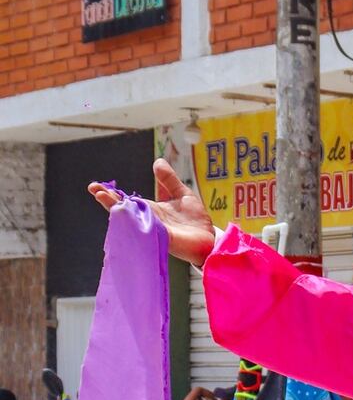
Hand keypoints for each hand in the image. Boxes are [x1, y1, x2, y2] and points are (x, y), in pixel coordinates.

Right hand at [88, 158, 215, 266]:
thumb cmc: (195, 219)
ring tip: (105, 199)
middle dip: (109, 200)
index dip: (111, 193)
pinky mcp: (166, 238)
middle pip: (124, 210)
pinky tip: (128, 214)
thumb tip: (157, 161)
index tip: (95, 186)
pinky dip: (138, 223)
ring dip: (119, 210)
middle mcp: (148, 220)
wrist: (209, 238)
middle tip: (95, 190)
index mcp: (150, 209)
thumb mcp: (181, 193)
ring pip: (132, 221)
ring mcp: (155, 230)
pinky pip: (149, 230)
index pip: (126, 200)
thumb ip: (169, 180)